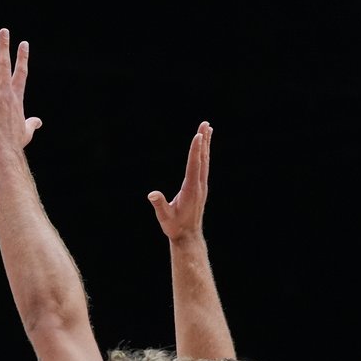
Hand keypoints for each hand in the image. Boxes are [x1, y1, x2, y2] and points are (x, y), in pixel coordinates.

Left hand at [0, 29, 42, 157]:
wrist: (5, 149)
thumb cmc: (15, 142)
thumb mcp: (27, 131)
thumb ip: (32, 123)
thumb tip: (38, 121)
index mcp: (17, 97)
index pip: (21, 72)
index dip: (22, 57)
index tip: (24, 43)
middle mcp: (6, 93)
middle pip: (6, 65)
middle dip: (5, 46)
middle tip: (4, 31)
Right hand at [148, 121, 211, 243]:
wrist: (188, 236)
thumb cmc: (174, 227)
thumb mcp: (164, 217)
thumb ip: (159, 205)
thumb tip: (152, 194)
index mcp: (191, 189)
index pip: (194, 165)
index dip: (196, 150)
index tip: (198, 135)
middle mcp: (199, 185)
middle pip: (203, 158)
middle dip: (204, 141)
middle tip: (205, 124)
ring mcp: (201, 185)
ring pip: (205, 161)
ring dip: (206, 144)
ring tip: (208, 129)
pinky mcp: (200, 187)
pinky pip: (203, 166)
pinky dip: (204, 154)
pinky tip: (204, 148)